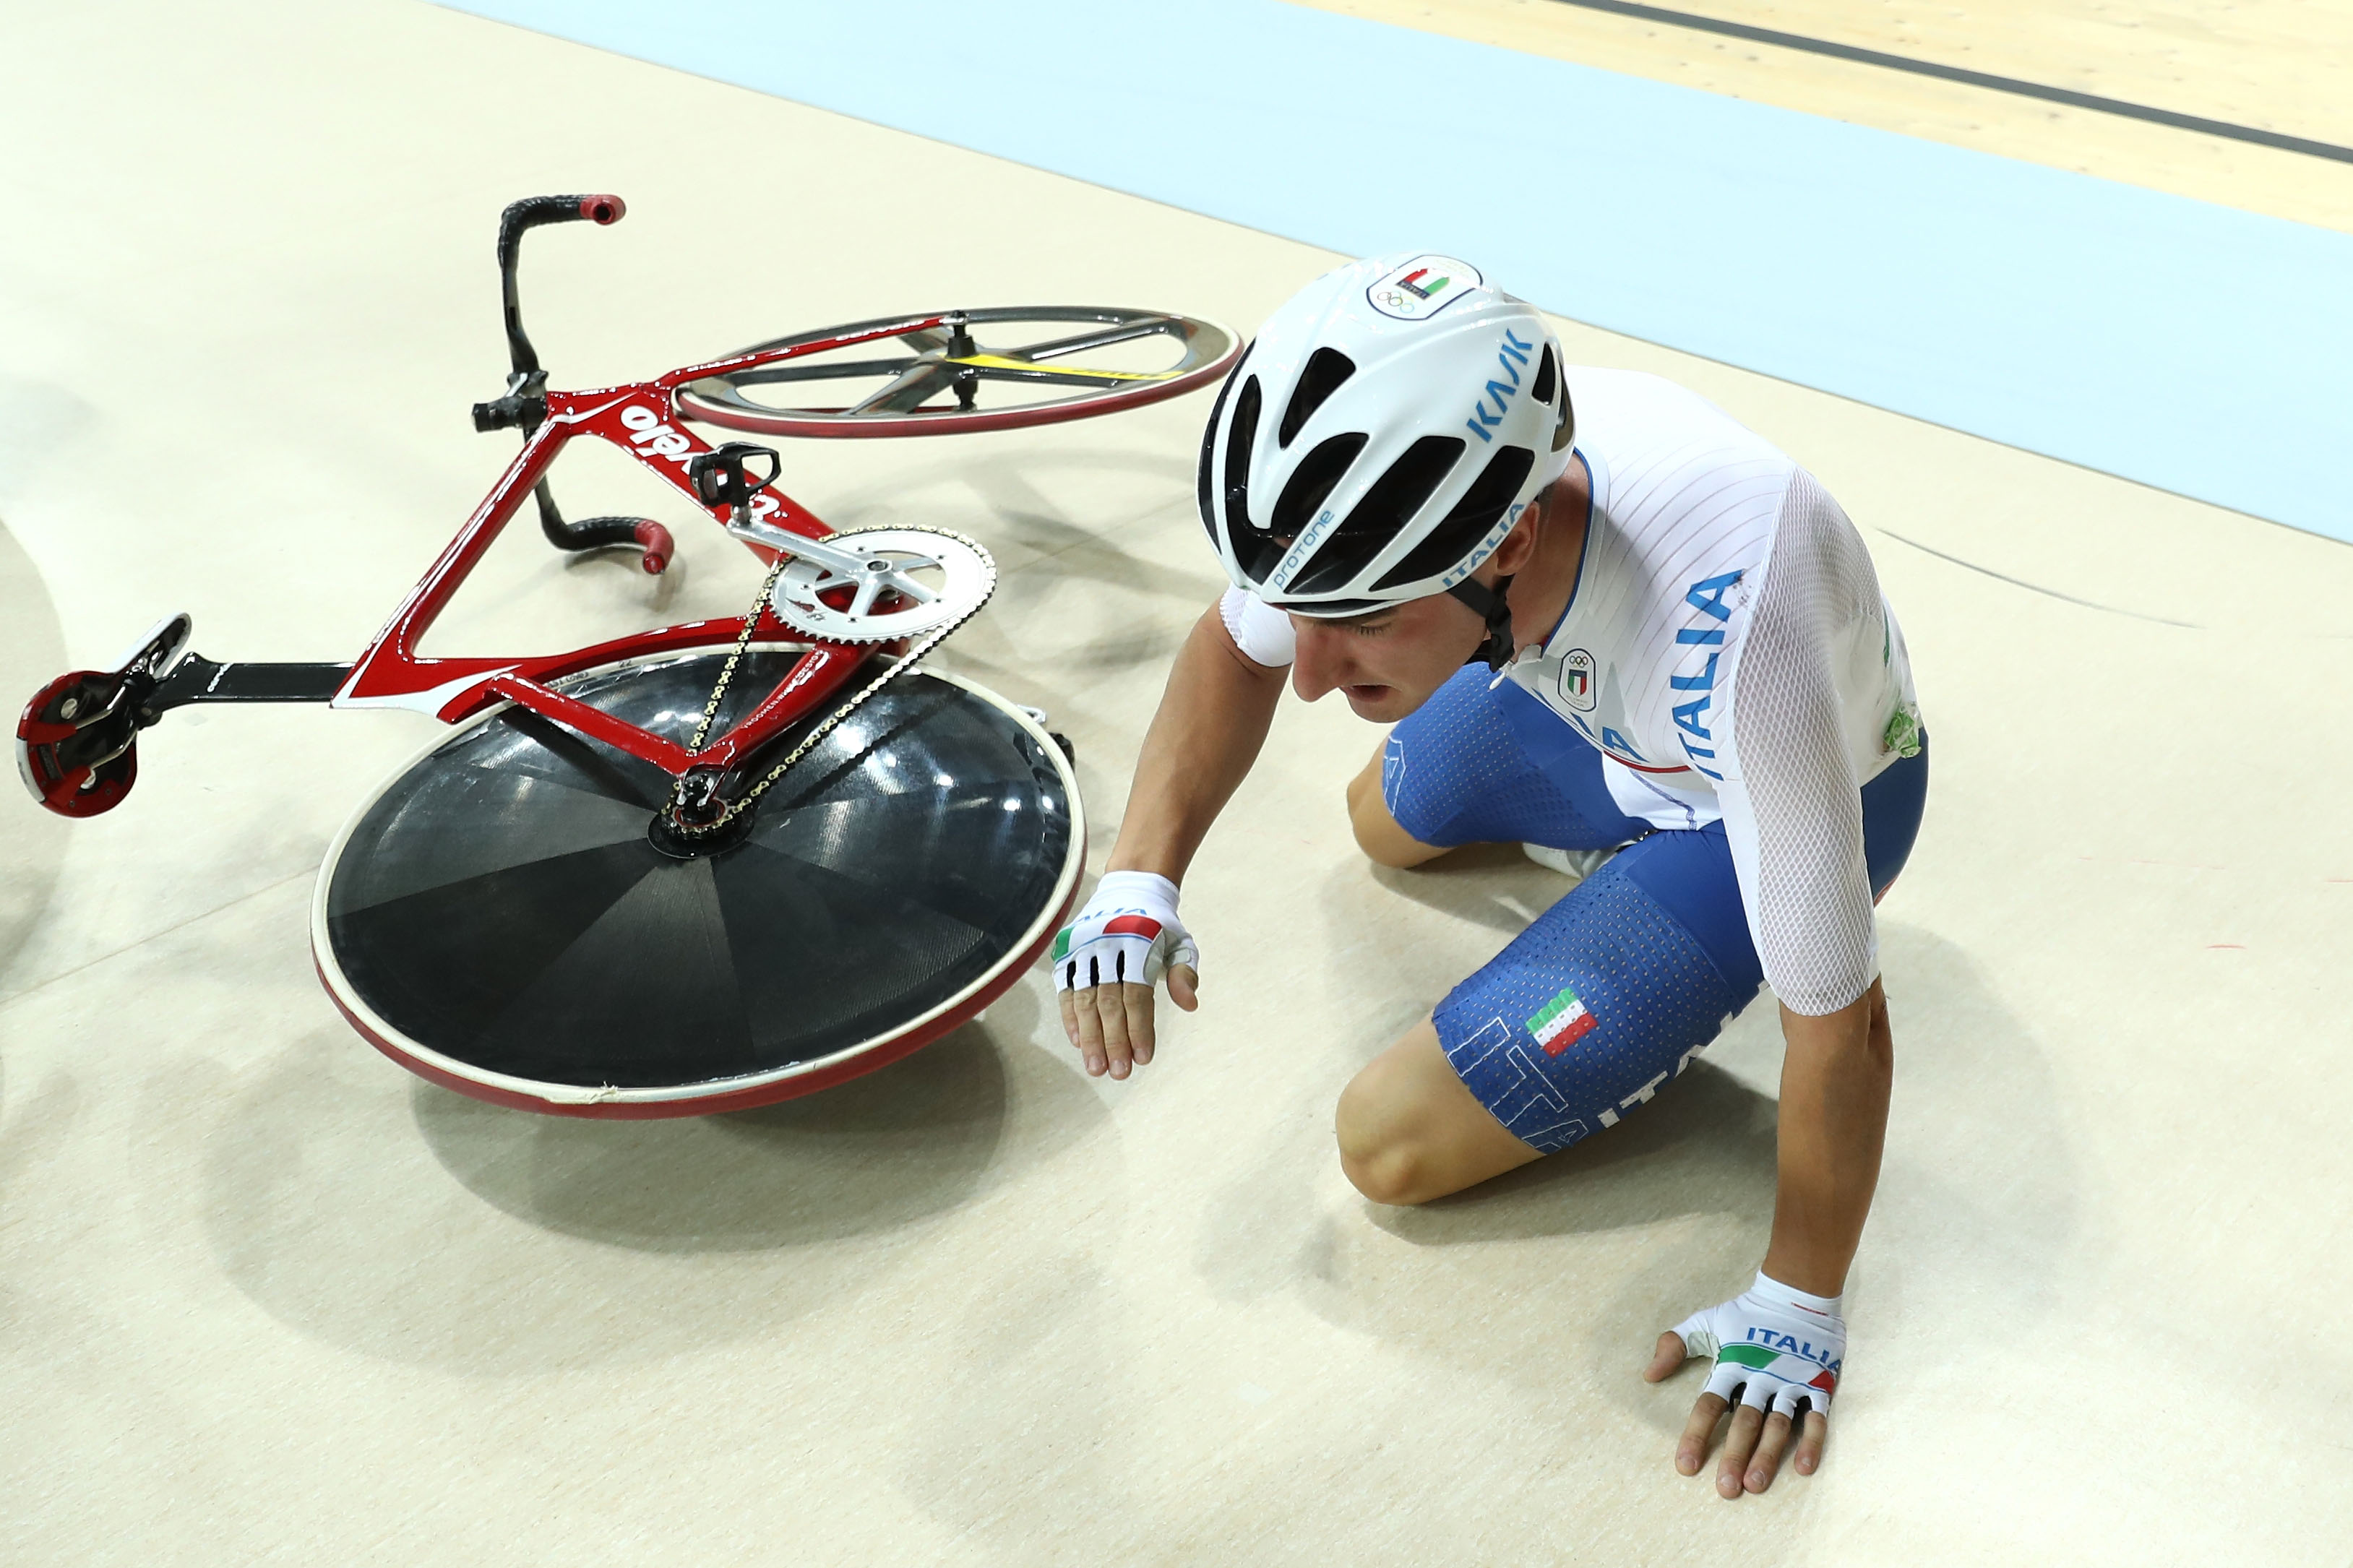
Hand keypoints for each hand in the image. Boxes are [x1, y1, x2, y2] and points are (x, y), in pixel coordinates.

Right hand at [1051, 870, 1199, 1079]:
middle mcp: (1107, 946)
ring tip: (1096, 1067)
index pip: (1137, 995)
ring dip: (1089, 1037)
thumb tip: (1190, 1004)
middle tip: (1119, 1073)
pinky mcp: (1068, 953)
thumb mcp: (1180, 942)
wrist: (1129, 890)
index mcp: (1137, 943)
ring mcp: (1083, 950)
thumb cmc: (1159, 926)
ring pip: (1085, 1000)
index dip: (1139, 1028)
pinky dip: (1071, 1017)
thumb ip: (1184, 972)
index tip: (1143, 1058)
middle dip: (1113, 1040)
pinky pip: (1067, 990)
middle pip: (1108, 1002)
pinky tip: (1078, 1041)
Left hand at [1645, 1272, 1843, 1497]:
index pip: (1710, 1404)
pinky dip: (1811, 1441)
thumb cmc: (1746, 1314)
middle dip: (1735, 1455)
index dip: (1696, 1434)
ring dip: (1768, 1455)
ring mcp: (1791, 1381)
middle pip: (1745, 1420)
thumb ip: (1675, 1345)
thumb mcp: (1705, 1322)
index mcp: (1732, 1364)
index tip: (1685, 1465)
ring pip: (1778, 1423)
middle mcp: (1760, 1376)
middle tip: (1725, 1488)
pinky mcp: (1819, 1383)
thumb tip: (1648, 1375)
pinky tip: (1803, 1468)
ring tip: (1756, 1485)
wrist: (1797, 1293)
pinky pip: (1816, 1416)